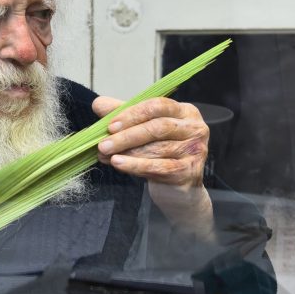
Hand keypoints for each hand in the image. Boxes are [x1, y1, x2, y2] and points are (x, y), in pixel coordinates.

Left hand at [93, 96, 208, 187]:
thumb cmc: (160, 154)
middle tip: (102, 144)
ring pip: (157, 149)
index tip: (110, 126)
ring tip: (105, 156)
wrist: (177, 189)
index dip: (133, 114)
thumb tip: (98, 104)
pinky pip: (159, 167)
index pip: (158, 105)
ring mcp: (195, 150)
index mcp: (184, 111)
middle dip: (126, 136)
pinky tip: (118, 164)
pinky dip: (135, 165)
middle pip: (158, 128)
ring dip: (127, 152)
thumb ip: (123, 114)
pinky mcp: (190, 171)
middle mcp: (195, 128)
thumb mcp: (142, 130)